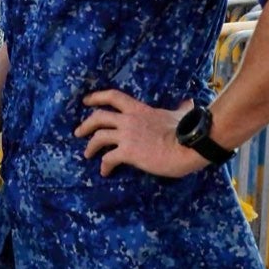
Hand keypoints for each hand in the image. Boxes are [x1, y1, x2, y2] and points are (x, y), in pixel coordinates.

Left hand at [74, 89, 204, 177]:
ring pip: (98, 137)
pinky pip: (108, 158)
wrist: (189, 145)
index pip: (113, 96)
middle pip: (98, 117)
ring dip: (90, 146)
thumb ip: (180, 108)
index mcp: (139, 109)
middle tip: (78, 132)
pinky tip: (105, 172)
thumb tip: (190, 103)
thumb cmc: (186, 131)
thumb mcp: (179, 114)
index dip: (97, 97)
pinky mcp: (128, 152)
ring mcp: (127, 135)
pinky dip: (104, 165)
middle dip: (86, 124)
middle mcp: (128, 119)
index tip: (85, 101)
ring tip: (87, 154)